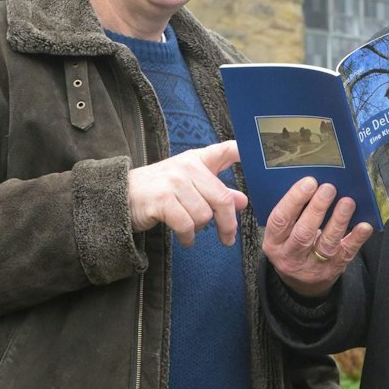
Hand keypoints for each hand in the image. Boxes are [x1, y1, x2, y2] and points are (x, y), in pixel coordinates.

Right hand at [128, 140, 247, 245]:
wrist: (121, 196)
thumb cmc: (159, 190)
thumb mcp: (190, 185)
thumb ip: (217, 191)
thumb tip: (243, 201)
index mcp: (197, 159)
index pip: (226, 149)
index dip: (247, 152)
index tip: (267, 155)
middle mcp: (187, 167)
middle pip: (222, 198)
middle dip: (228, 224)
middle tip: (228, 239)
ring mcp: (174, 182)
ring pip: (205, 215)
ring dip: (200, 229)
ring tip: (192, 229)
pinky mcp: (162, 200)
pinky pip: (187, 225)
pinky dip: (188, 237)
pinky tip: (185, 238)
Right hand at [261, 177, 373, 296]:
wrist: (301, 283)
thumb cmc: (291, 246)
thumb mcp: (281, 235)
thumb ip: (292, 214)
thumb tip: (314, 183)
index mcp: (274, 243)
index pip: (280, 220)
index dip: (294, 200)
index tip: (309, 182)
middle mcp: (291, 256)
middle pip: (303, 233)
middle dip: (317, 209)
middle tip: (329, 188)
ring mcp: (313, 265)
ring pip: (326, 244)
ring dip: (338, 221)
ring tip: (347, 202)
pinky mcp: (334, 269)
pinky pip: (346, 253)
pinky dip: (356, 239)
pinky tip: (364, 225)